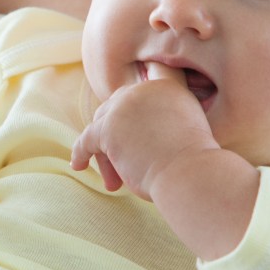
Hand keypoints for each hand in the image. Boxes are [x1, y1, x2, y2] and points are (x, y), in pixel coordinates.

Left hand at [70, 64, 217, 199]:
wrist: (191, 174)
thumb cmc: (192, 165)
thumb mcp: (183, 130)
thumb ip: (159, 121)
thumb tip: (129, 130)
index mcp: (166, 87)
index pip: (135, 96)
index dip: (125, 113)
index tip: (122, 132)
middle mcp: (143, 90)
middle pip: (114, 110)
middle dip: (114, 138)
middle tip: (120, 167)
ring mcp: (124, 106)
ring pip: (102, 128)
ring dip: (106, 155)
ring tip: (114, 182)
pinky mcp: (108, 127)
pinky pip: (86, 140)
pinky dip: (81, 153)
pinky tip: (78, 165)